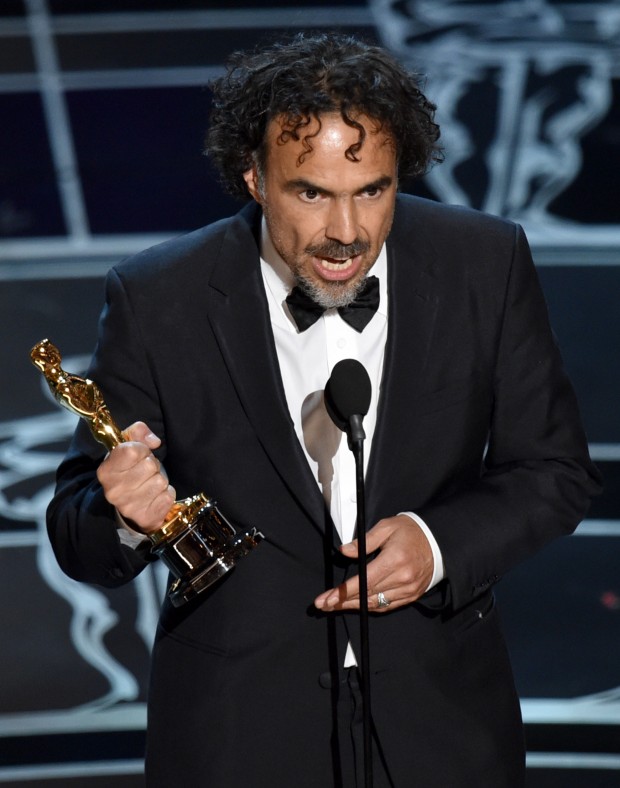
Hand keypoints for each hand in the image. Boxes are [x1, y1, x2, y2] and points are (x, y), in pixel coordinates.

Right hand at [96, 421, 175, 532]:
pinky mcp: (145, 518)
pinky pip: (168, 496)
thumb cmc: (129, 471)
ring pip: (160, 481)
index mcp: (105, 472)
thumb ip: (138, 432)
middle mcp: (114, 491)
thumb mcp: (128, 446)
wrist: (129, 506)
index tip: (139, 455)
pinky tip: (154, 496)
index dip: (142, 449)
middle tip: (145, 472)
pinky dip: (166, 494)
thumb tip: (154, 441)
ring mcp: (129, 507)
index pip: (132, 450)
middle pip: (150, 466)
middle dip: (152, 465)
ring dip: (159, 480)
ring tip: (149, 484)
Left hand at [314, 514, 433, 612]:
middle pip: (367, 596)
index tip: (327, 598)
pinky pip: (388, 605)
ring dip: (354, 606)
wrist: (438, 541)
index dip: (343, 592)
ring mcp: (408, 589)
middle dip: (342, 602)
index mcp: (394, 560)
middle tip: (323, 605)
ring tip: (336, 606)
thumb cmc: (411, 532)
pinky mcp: (412, 595)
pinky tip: (357, 604)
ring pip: (376, 604)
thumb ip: (364, 541)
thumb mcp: (386, 527)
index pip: (363, 581)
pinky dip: (371, 606)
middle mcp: (402, 578)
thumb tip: (345, 551)